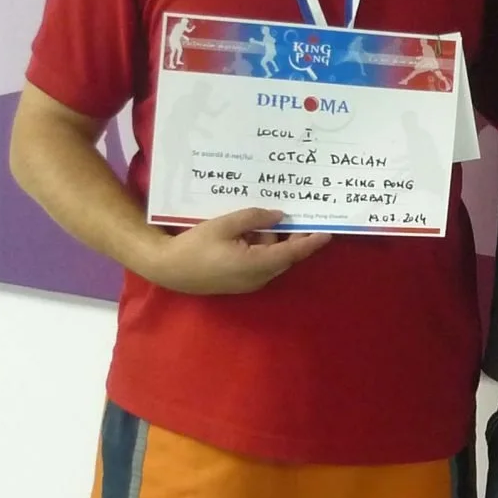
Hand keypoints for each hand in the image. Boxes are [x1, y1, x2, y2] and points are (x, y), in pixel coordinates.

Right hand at [137, 206, 330, 293]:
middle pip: (285, 256)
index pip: (293, 253)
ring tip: (258, 218)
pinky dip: (260, 247)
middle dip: (292, 237)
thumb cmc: (194, 246)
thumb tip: (280, 216)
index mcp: (257, 264)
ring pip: (272, 258)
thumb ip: (254, 218)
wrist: (169, 269)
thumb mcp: (224, 224)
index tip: (328, 232)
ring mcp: (250, 282)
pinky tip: (247, 231)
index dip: (312, 242)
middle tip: (299, 215)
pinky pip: (260, 262)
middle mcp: (258, 277)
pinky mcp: (240, 281)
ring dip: (271, 239)